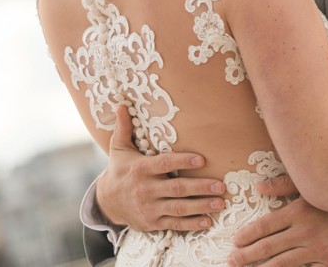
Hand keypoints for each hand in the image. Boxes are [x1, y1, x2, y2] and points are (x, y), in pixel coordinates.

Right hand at [96, 105, 225, 231]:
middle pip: (177, 189)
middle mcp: (145, 190)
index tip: (202, 159)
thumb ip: (124, 127)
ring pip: (179, 208)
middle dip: (200, 188)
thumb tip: (121, 104)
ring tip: (220, 202)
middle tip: (221, 185)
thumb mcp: (119, 148)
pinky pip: (175, 224)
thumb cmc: (119, 170)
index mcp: (141, 169)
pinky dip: (192, 224)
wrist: (106, 202)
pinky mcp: (153, 222)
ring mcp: (150, 208)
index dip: (183, 161)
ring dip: (201, 206)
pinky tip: (208, 221)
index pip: (165, 164)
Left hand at [229, 177, 327, 266]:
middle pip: (269, 247)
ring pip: (284, 264)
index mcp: (299, 211)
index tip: (236, 242)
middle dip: (248, 256)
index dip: (248, 235)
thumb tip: (259, 187)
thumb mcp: (311, 186)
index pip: (265, 226)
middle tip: (233, 260)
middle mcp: (305, 232)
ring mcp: (318, 250)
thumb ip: (283, 185)